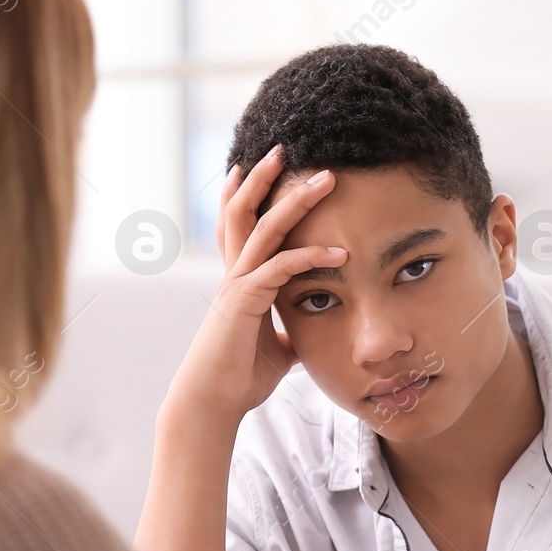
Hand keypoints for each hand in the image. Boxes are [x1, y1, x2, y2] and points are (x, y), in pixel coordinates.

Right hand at [163, 145, 342, 426]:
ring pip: (262, 229)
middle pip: (244, 212)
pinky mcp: (243, 303)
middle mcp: (233, 275)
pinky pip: (279, 269)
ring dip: (294, 202)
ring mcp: (236, 286)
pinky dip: (309, 258)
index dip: (247, 194)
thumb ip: (289, 332)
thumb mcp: (275, 349)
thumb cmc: (239, 378)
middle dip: (266, 179)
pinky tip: (339, 254)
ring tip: (324, 180)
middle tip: (287, 147)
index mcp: (239, 281)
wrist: (212, 404)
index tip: (258, 166)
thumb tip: (305, 334)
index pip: (240, 227)